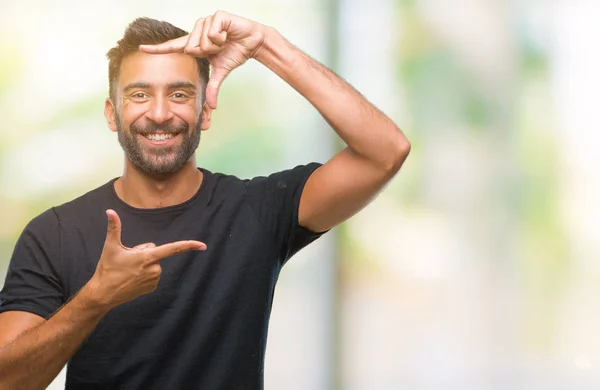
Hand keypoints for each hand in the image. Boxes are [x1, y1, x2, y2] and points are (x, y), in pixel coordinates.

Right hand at [86, 209, 205, 309]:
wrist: (103, 294)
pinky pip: (152, 274)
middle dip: (144, 253)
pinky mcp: (152, 288)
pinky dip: (144, 274)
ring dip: (144, 264)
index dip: (188, 245)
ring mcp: (154, 280)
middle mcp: (154, 269)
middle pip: (155, 252)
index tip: (203, 245)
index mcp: (148, 257)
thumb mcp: (110, 247)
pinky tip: (131, 278)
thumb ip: (114, 227)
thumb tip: (110, 211)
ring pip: (154, 263)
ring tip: (128, 270)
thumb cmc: (107, 269)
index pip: (173, 249)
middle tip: (127, 261)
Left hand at [139, 11, 267, 109]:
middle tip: (218, 49)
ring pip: (201, 40)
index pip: (173, 47)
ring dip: (215, 45)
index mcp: (196, 43)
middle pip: (190, 47)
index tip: (141, 48)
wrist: (253, 42)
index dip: (158, 49)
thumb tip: (212, 106)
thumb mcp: (221, 72)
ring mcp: (206, 22)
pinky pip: (212, 32)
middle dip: (206, 52)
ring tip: (224, 41)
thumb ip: (213, 87)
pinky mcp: (216, 16)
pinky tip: (227, 34)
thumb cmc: (235, 52)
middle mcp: (197, 31)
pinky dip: (221, 37)